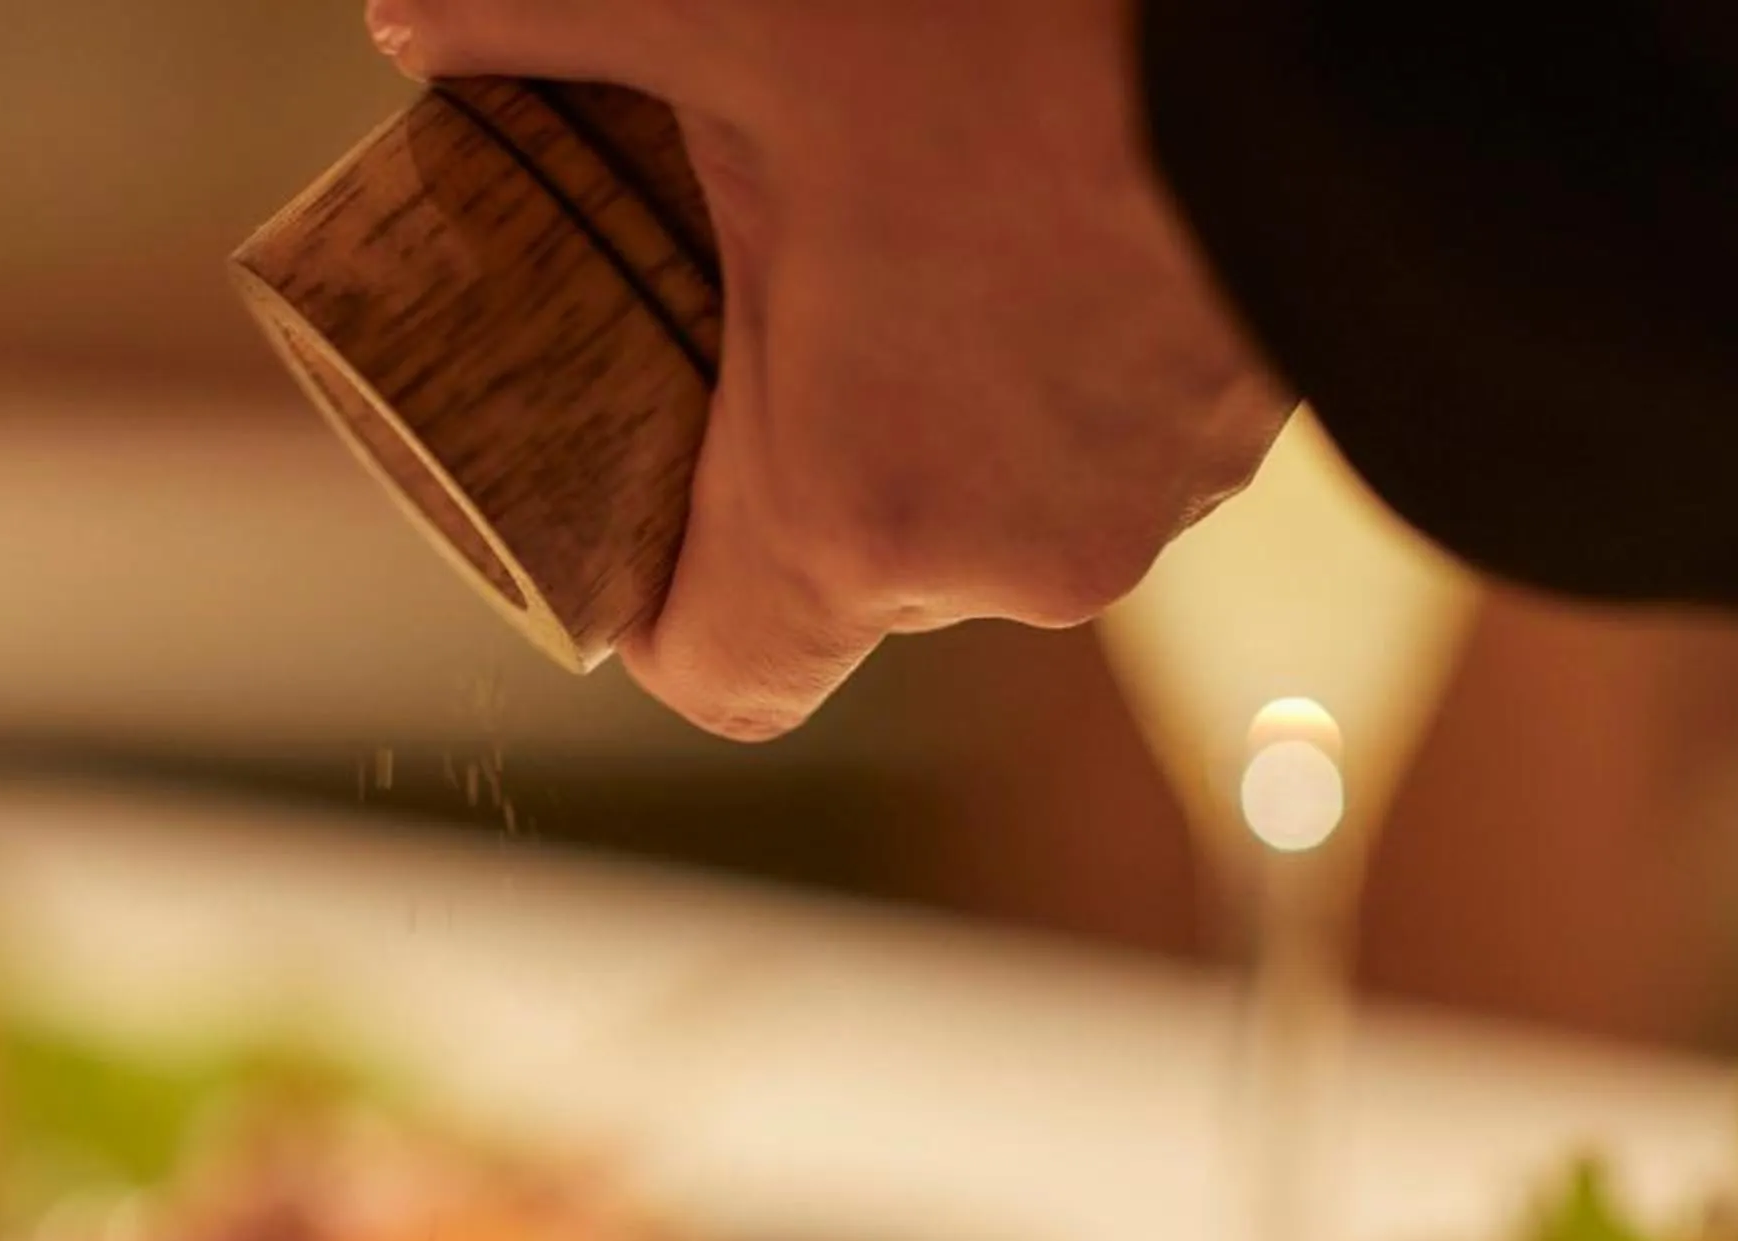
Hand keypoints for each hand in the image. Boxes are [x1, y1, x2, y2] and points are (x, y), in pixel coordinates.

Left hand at [364, 0, 1291, 739]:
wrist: (1334, 8)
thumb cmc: (1026, 18)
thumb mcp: (733, 1)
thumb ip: (537, 16)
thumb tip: (403, 22)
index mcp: (855, 507)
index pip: (718, 676)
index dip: (650, 609)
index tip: (626, 502)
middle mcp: (1008, 558)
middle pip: (844, 578)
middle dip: (786, 455)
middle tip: (754, 300)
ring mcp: (1147, 505)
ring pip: (983, 508)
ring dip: (927, 406)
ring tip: (909, 236)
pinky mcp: (1245, 433)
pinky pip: (1098, 446)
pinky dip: (1047, 371)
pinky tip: (1033, 227)